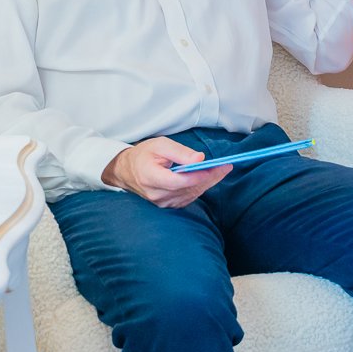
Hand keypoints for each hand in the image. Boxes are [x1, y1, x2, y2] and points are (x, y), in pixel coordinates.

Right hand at [102, 137, 232, 206]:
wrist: (126, 171)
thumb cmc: (143, 155)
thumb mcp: (159, 145)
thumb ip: (180, 152)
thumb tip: (199, 159)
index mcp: (151, 177)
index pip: (180, 181)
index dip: (200, 175)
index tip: (217, 166)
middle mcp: (156, 194)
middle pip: (189, 188)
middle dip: (210, 177)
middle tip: (226, 167)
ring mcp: (162, 203)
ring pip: (191, 194)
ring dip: (207, 183)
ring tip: (221, 170)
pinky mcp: (167, 205)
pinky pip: (188, 198)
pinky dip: (199, 188)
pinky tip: (208, 178)